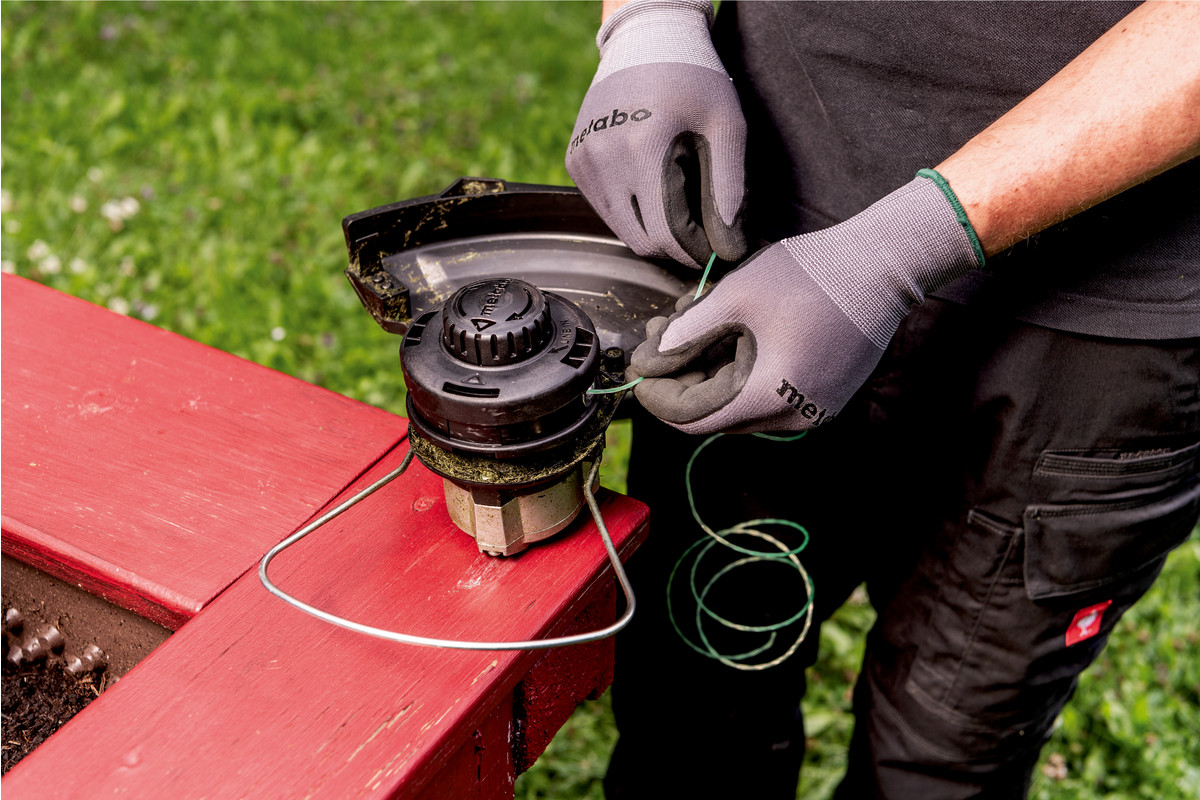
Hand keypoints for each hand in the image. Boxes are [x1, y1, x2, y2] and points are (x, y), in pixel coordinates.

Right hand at [565, 0, 746, 267]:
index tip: (717, 252)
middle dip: (674, 247)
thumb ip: (730, 188)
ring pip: (621, 230)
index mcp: (645, 147)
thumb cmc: (695, 81)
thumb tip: (729, 248)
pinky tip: (651, 186)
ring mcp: (585, 160)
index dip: (695, 252)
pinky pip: (605, 209)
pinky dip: (630, 211)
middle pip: (641, 241)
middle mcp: (605, 157)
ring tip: (679, 206)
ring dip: (652, 231)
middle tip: (700, 234)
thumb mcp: (726, 125)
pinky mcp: (575, 162)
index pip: (667, 233)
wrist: (646, 41)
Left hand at [629, 175, 982, 433]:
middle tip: (658, 336)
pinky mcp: (823, 398)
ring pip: (739, 405)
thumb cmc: (813, 274)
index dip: (658, 395)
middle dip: (680, 378)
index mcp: (769, 397)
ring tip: (689, 325)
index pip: (693, 418)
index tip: (638, 365)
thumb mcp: (737, 296)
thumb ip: (688, 333)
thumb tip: (652, 358)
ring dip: (708, 372)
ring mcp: (811, 411)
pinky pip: (766, 396)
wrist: (884, 266)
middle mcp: (792, 418)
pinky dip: (739, 372)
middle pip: (714, 414)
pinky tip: (726, 334)